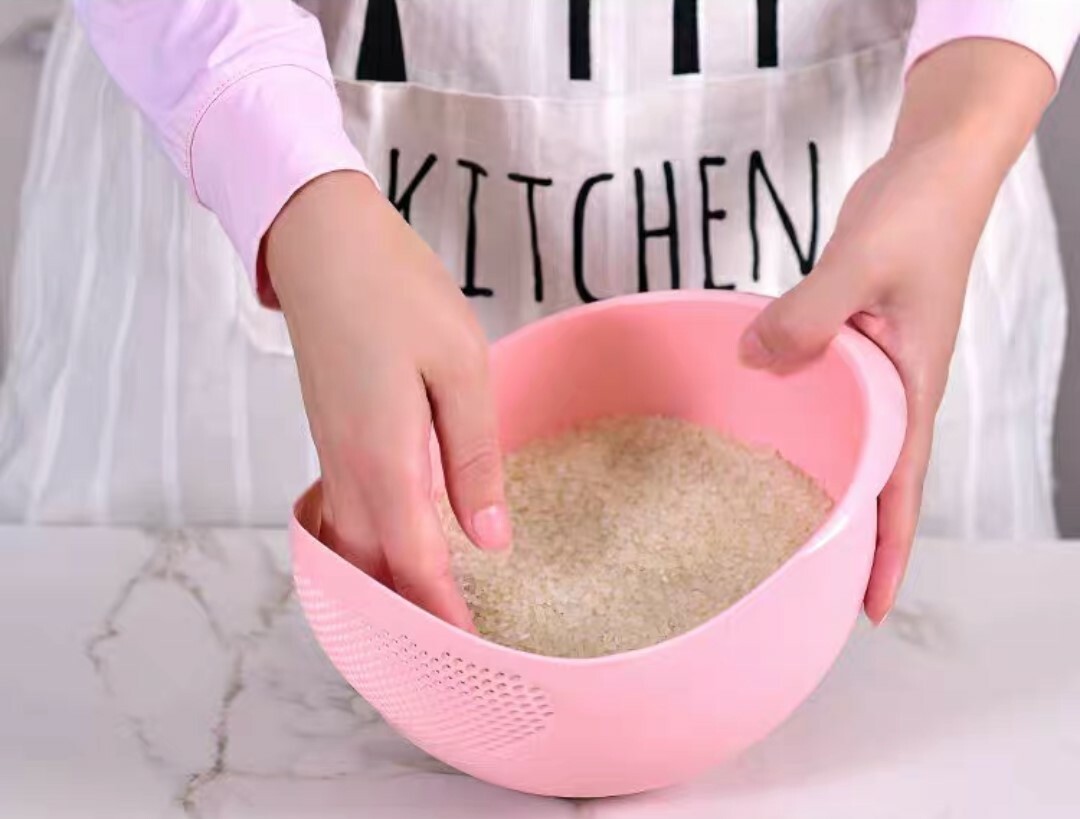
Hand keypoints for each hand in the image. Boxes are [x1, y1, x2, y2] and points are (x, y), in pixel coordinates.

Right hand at [265, 171, 510, 629]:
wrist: (321, 243)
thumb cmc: (397, 293)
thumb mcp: (460, 369)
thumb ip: (473, 459)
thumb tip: (490, 537)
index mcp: (385, 460)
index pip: (416, 562)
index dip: (442, 612)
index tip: (471, 649)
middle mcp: (348, 469)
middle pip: (372, 568)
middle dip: (408, 612)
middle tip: (449, 643)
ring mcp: (330, 453)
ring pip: (350, 545)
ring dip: (384, 582)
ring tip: (426, 607)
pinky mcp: (328, 434)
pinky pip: (343, 513)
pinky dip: (368, 546)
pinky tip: (398, 543)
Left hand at [738, 40, 1054, 622]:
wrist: (937, 164)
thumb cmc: (921, 212)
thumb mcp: (863, 263)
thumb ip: (811, 316)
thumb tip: (755, 361)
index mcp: (914, 388)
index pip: (904, 490)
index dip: (887, 553)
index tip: (867, 609)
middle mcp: (897, 389)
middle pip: (879, 481)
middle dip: (853, 538)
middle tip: (810, 588)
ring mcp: (875, 365)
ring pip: (850, 441)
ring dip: (827, 483)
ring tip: (784, 528)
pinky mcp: (852, 338)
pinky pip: (827, 395)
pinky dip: (804, 420)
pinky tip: (767, 430)